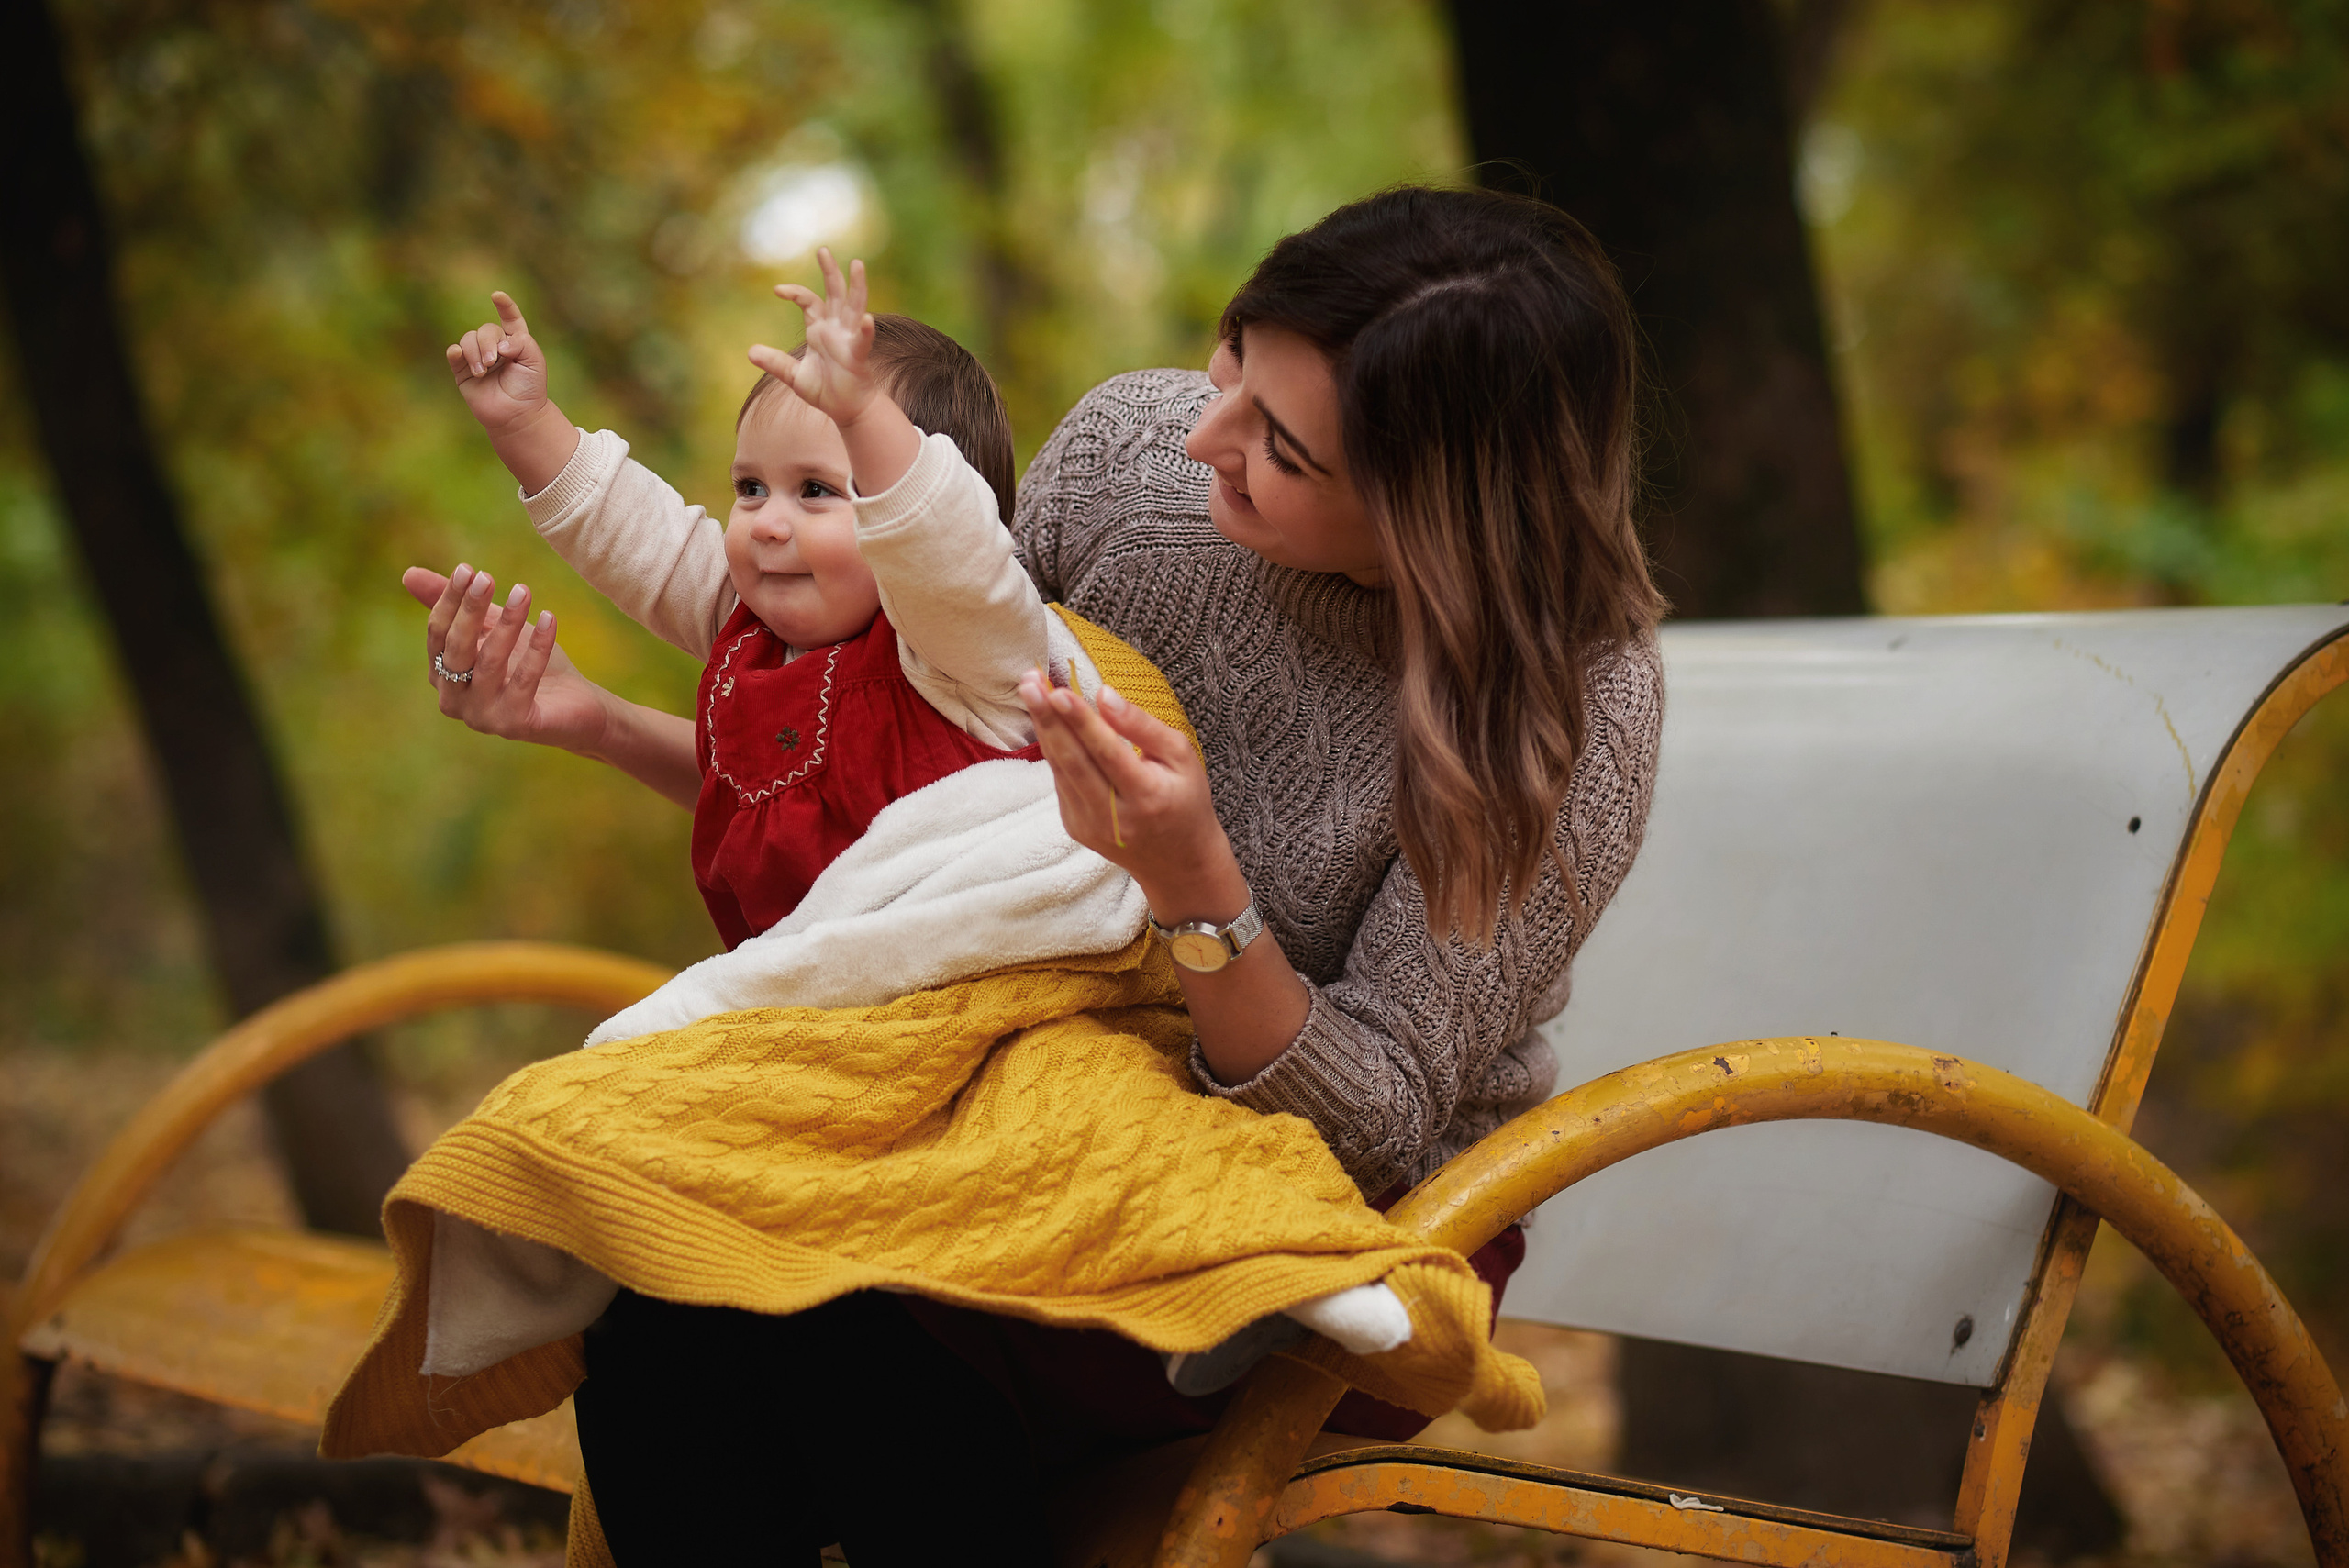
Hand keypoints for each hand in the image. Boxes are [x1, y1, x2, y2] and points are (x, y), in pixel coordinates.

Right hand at [407, 564, 607, 752]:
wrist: (577, 705)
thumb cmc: (527, 663)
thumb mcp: (492, 628)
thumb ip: (456, 605)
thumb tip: (407, 574)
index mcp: (442, 676)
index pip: (437, 633)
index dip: (450, 600)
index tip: (468, 569)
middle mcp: (454, 701)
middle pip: (457, 647)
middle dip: (471, 609)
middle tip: (487, 577)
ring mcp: (482, 717)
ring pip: (490, 661)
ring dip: (508, 623)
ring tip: (524, 592)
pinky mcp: (514, 724)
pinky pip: (525, 678)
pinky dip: (537, 646)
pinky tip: (549, 619)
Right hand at [446, 292, 551, 439]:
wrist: (517, 415)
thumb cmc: (529, 388)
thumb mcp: (535, 362)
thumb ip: (521, 343)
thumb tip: (499, 343)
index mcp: (516, 342)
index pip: (511, 319)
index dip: (505, 306)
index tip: (497, 296)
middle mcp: (496, 347)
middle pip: (486, 330)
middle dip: (487, 342)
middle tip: (493, 361)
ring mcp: (478, 358)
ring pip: (468, 339)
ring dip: (474, 352)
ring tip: (483, 371)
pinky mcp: (464, 371)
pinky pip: (454, 354)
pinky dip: (455, 352)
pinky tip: (458, 354)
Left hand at [752, 247, 880, 428]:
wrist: (846, 410)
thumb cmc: (825, 390)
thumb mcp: (794, 376)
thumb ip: (775, 363)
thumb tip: (750, 351)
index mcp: (820, 329)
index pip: (809, 301)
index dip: (795, 293)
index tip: (777, 290)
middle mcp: (836, 328)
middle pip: (835, 293)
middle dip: (830, 271)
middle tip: (822, 250)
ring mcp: (849, 339)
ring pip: (855, 306)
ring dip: (857, 286)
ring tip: (856, 264)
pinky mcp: (858, 356)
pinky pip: (862, 340)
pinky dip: (864, 330)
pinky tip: (865, 319)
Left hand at [1017, 672, 1244, 920]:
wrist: (1178, 863)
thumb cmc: (1185, 800)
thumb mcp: (1181, 758)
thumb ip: (1143, 727)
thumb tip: (1104, 695)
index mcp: (1146, 795)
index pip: (1107, 752)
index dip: (1081, 721)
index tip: (1058, 691)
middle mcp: (1113, 815)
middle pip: (1073, 761)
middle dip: (1048, 719)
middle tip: (1030, 682)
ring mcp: (1089, 824)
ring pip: (1060, 769)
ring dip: (1043, 728)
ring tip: (1031, 690)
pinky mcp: (1075, 827)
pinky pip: (1061, 781)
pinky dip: (1054, 749)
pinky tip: (1049, 721)